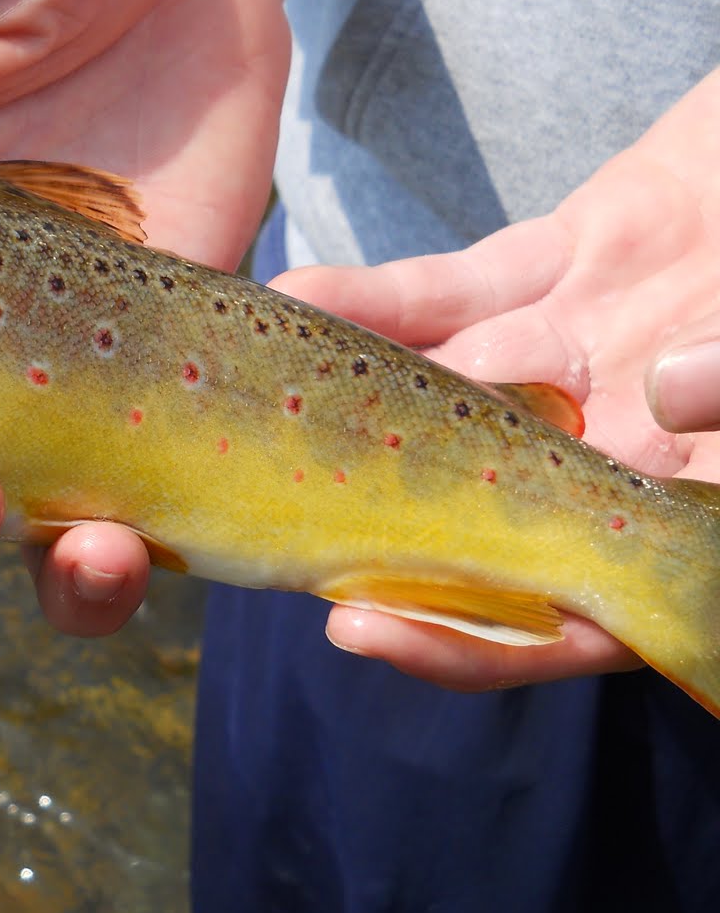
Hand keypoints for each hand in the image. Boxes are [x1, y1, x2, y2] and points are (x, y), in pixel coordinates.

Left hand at [274, 65, 719, 690]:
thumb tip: (666, 397)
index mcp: (679, 519)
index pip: (566, 619)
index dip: (465, 641)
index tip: (360, 631)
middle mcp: (610, 455)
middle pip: (463, 525)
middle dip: (356, 536)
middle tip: (247, 541)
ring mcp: (575, 362)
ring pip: (434, 408)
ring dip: (336, 414)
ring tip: (237, 415)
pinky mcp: (551, 271)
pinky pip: (447, 294)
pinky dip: (376, 297)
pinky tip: (297, 289)